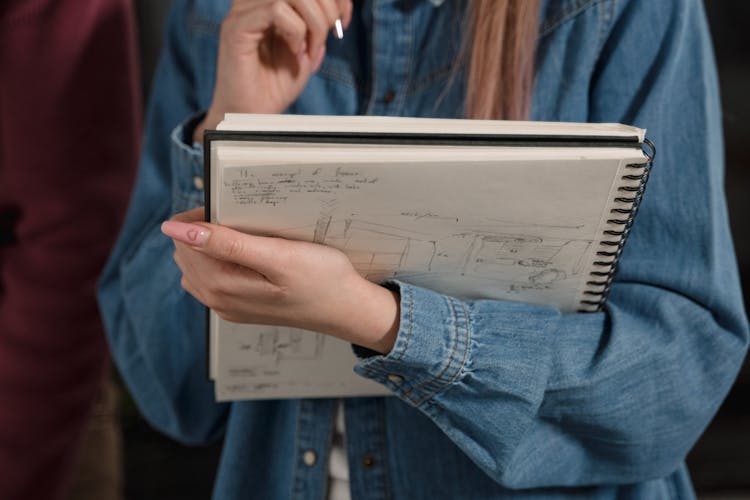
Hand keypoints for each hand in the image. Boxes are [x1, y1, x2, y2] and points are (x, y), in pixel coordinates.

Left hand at [162, 208, 399, 353]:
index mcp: (221, 286)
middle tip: (243, 219)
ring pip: (197, 265)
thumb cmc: (322, 280)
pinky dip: (220, 260)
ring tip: (247, 235)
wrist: (346, 309)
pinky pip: (212, 278)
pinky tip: (248, 255)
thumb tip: (176, 230)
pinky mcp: (238, 307)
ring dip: (211, 245)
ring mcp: (227, 306)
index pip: (185, 241)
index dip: (201, 217)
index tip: (230, 207)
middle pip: (186, 253)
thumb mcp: (278, 256)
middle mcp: (217, 300)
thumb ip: (227, 244)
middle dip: (205, 230)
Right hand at [194, 0, 352, 141]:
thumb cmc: (273, 88)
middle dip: (327, 9)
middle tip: (327, 39)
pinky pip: (275, 10)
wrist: (252, 117)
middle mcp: (253, 2)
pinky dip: (295, 31)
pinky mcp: (237, 28)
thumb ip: (317, 27)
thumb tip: (338, 10)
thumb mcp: (306, 52)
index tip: (344, 21)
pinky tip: (294, 51)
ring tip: (309, 49)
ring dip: (313, 22)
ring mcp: (243, 13)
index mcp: (268, 3)